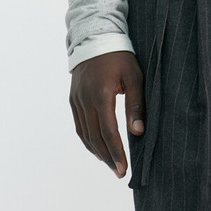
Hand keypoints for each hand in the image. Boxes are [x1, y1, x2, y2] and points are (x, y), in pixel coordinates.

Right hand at [69, 50, 144, 178]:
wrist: (94, 37)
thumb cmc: (119, 56)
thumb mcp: (134, 77)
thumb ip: (136, 105)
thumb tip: (137, 132)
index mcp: (101, 95)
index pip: (109, 132)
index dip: (117, 153)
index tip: (124, 169)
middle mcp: (85, 100)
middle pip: (95, 137)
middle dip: (108, 158)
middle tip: (120, 173)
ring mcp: (77, 100)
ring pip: (85, 134)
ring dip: (97, 152)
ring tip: (110, 165)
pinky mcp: (73, 99)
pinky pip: (79, 125)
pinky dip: (87, 140)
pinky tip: (97, 149)